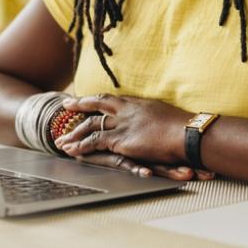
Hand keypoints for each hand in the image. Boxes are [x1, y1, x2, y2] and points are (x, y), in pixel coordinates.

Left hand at [55, 94, 212, 178]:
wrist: (187, 133)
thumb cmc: (183, 126)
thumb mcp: (165, 113)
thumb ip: (153, 114)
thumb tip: (154, 117)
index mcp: (138, 103)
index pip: (111, 98)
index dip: (97, 99)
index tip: (85, 98)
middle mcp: (126, 110)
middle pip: (97, 104)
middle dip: (79, 105)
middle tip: (65, 106)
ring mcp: (122, 124)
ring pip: (91, 125)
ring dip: (75, 132)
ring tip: (61, 138)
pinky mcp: (121, 140)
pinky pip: (94, 142)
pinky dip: (81, 146)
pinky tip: (71, 149)